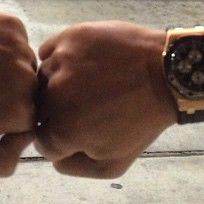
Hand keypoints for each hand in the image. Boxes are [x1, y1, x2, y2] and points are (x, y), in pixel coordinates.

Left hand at [0, 10, 36, 176]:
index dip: (5, 120)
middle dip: (7, 93)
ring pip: (23, 62)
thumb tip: (24, 141)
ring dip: (7, 66)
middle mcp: (27, 75)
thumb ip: (2, 161)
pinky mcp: (8, 22)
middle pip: (29, 90)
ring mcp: (18, 45)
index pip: (28, 120)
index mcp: (21, 109)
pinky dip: (2, 44)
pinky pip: (16, 38)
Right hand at [35, 21, 177, 177]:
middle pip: (38, 109)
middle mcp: (53, 94)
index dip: (60, 140)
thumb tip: (52, 155)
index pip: (42, 141)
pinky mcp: (67, 37)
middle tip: (83, 106)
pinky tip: (79, 64)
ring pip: (42, 79)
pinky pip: (48, 51)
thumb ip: (74, 167)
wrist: (165, 72)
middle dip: (56, 112)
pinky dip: (58, 59)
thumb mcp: (113, 163)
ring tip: (84, 83)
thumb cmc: (141, 119)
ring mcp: (60, 62)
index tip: (79, 131)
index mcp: (62, 129)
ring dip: (56, 84)